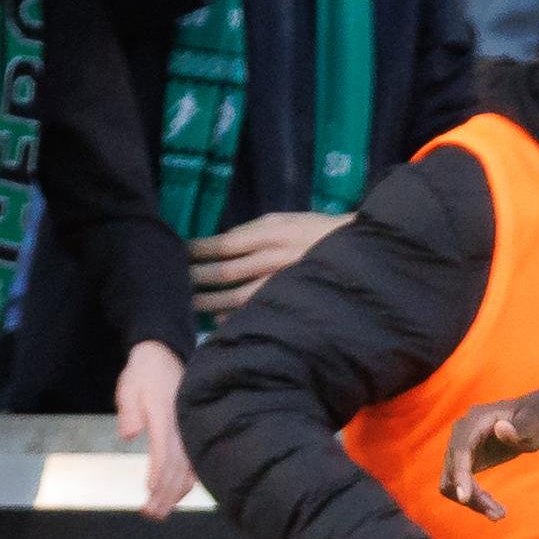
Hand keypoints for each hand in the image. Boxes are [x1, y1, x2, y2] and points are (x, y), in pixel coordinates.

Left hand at [116, 340, 196, 519]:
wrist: (163, 355)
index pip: (164, 450)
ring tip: (162, 512)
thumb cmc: (143, 374)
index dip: (158, 473)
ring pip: (188, 468)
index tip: (151, 493)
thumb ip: (129, 412)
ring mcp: (188, 430)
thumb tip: (129, 434)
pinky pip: (193, 461)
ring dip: (176, 493)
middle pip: (177, 467)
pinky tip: (180, 494)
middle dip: (165, 493)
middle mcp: (181, 427)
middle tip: (151, 514)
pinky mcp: (190, 432)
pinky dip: (188, 481)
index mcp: (165, 417)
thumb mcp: (128, 388)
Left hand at [188, 211, 351, 317]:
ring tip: (189, 303)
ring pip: (238, 295)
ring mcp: (285, 282)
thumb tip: (221, 245)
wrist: (365, 252)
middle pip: (226, 271)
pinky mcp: (294, 299)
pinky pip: (257, 310)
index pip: (225, 243)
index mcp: (273, 232)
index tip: (178, 253)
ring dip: (210, 300)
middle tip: (173, 281)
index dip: (198, 250)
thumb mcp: (288, 220)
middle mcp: (276, 257)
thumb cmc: (320, 232)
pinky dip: (235, 315)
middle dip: (197, 277)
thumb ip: (256, 231)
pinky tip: (218, 318)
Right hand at [441, 397, 538, 520]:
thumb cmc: (536, 420)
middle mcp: (461, 433)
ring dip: (471, 501)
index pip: (461, 449)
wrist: (532, 421)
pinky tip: (493, 506)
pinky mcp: (463, 461)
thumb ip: (522, 427)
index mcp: (475, 420)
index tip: (465, 498)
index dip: (460, 474)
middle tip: (500, 515)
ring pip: (451, 482)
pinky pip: (459, 485)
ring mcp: (459, 448)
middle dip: (472, 495)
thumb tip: (500, 429)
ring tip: (499, 514)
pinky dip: (472, 498)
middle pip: (453, 470)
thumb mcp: (535, 424)